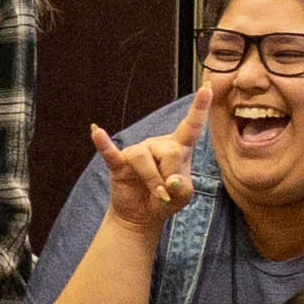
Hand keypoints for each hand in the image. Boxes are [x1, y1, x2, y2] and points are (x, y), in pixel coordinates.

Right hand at [96, 97, 201, 234]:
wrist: (142, 216)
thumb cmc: (166, 200)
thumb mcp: (182, 196)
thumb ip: (182, 187)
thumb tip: (169, 180)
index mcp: (178, 148)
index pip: (191, 126)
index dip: (199, 107)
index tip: (207, 87)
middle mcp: (156, 145)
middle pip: (168, 151)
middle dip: (170, 174)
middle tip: (167, 192)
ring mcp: (136, 153)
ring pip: (143, 158)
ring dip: (152, 180)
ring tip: (155, 193)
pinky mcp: (118, 163)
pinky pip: (109, 151)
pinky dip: (103, 143)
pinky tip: (96, 131)